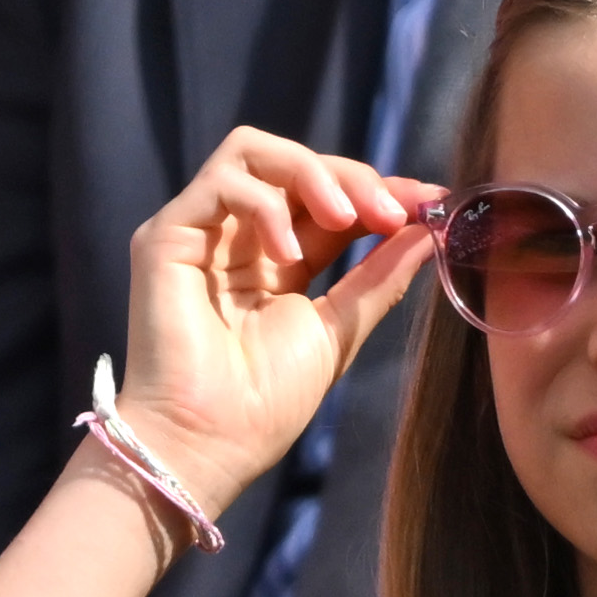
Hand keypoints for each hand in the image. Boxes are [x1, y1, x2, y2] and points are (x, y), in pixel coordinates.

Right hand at [119, 128, 437, 511]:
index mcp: (279, 259)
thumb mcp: (339, 330)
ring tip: (345, 219)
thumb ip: (378, 278)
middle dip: (353, 178)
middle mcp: (238, 237)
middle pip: (296, 166)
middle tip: (392, 214)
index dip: (378, 191)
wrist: (210, 444)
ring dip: (311, 174)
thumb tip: (428, 232)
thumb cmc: (266, 402)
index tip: (430, 202)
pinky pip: (221, 181)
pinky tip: (287, 254)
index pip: (328, 200)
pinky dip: (265, 204)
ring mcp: (201, 232)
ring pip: (254, 152)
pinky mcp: (166, 236)